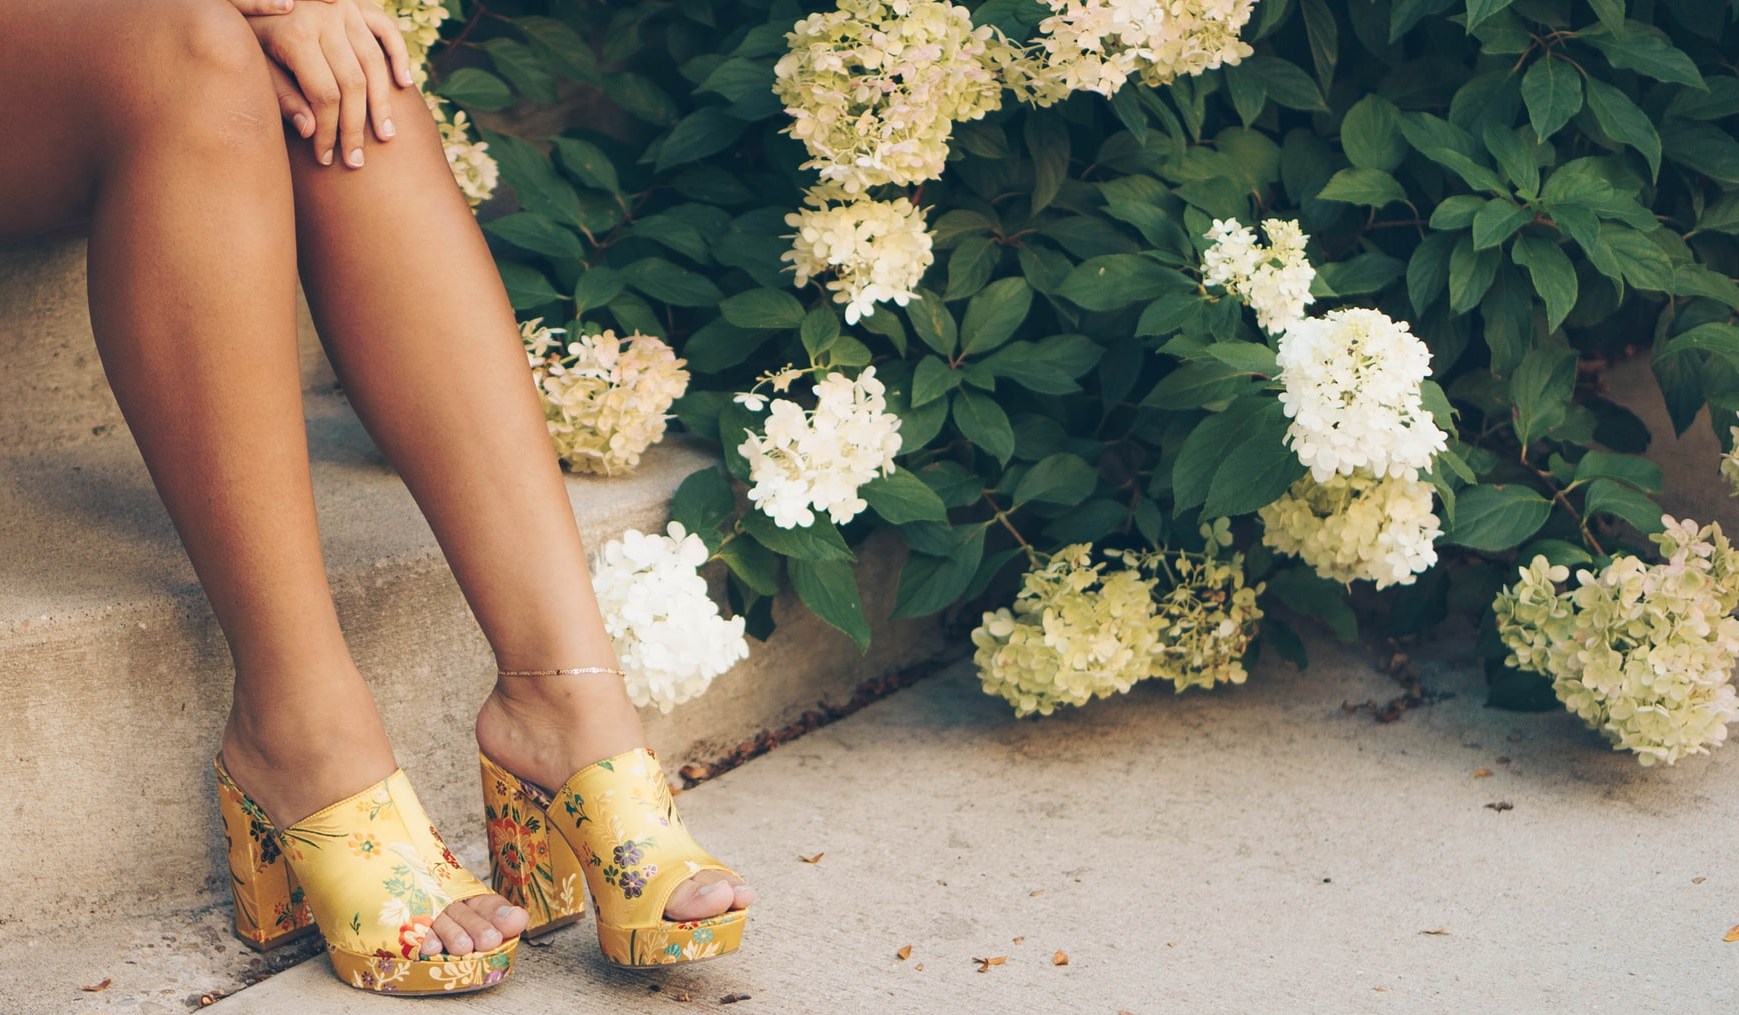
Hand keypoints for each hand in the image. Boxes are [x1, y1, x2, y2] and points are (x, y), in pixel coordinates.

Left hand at [247, 0, 412, 167]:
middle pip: (353, 84)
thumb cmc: (252, 28)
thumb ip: (283, 94)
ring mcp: (346, 10)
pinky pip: (387, 30)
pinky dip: (399, 56)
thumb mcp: (257, 60)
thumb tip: (311, 132)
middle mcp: (326, 20)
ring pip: (374, 62)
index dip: (328, 131)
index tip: (326, 157)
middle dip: (356, 127)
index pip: (324, 95)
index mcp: (297, 36)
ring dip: (383, 103)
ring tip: (385, 135)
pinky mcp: (358, 4)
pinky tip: (404, 84)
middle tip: (356, 160)